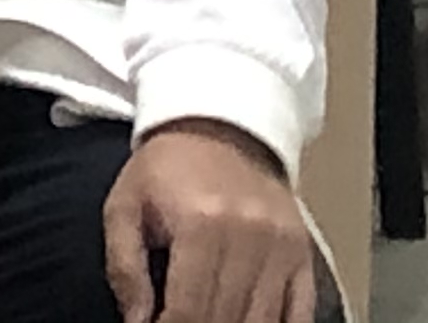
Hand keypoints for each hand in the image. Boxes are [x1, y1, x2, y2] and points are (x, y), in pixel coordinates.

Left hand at [105, 120, 316, 322]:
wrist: (220, 123)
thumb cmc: (166, 168)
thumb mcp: (125, 205)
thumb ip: (125, 268)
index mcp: (201, 225)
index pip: (188, 310)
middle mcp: (249, 238)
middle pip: (226, 321)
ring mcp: (282, 249)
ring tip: (210, 322)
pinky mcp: (303, 254)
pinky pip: (301, 314)